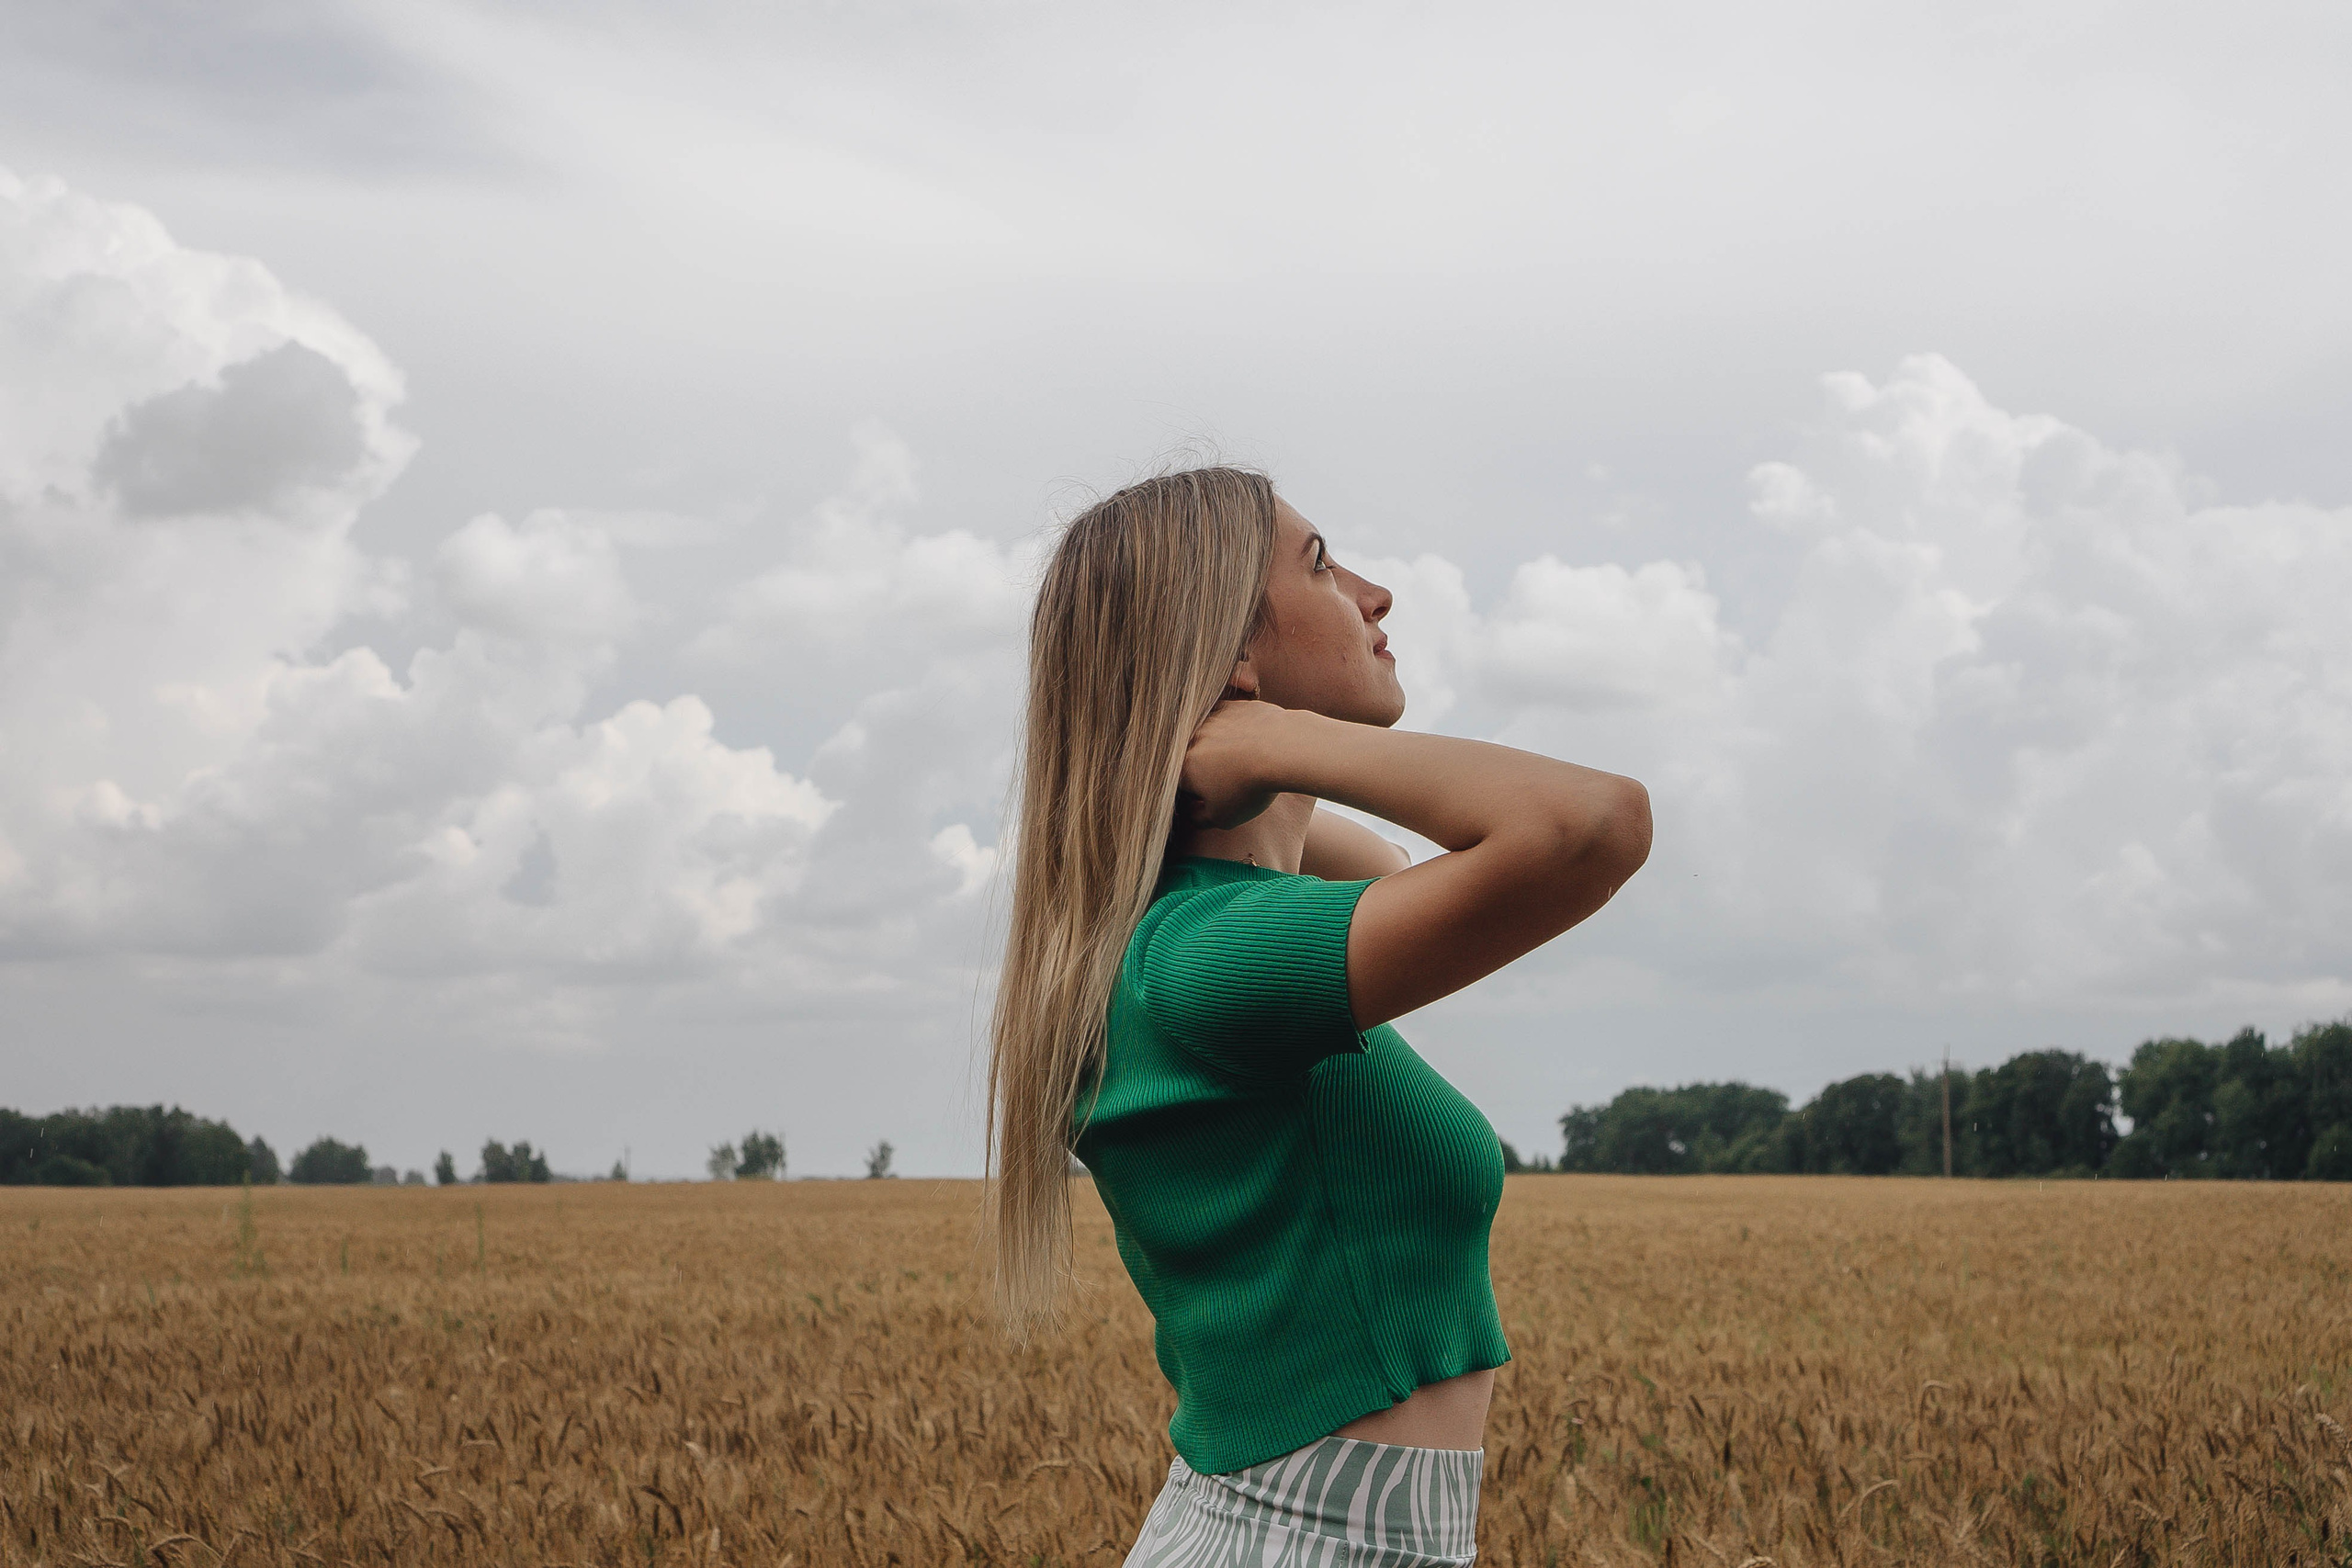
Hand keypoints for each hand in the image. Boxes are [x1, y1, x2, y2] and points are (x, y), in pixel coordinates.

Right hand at [1175, 698, 1307, 830]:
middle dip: (1207, 772)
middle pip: (1193, 758)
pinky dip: (1239, 732)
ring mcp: (1213, 719)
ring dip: (1221, 750)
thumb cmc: (1249, 787)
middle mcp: (1192, 739)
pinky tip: (1255, 743)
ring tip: (1246, 763)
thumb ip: (1199, 818)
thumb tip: (1191, 813)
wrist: (1281, 749)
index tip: (1214, 802)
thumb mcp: (1222, 817)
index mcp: (1183, 768)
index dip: (1195, 797)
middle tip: (1232, 783)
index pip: (1180, 785)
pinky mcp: (1234, 706)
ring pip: (1211, 737)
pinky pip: (1230, 721)